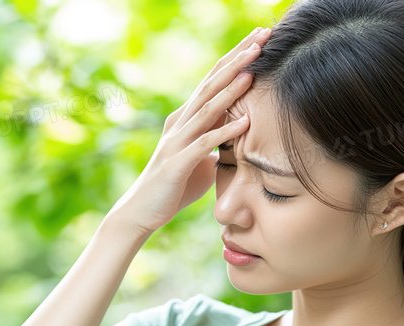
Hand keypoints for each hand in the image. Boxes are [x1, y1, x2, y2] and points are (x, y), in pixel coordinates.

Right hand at [108, 27, 272, 233]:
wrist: (141, 211)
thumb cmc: (174, 186)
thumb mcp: (201, 159)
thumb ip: (217, 143)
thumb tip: (237, 137)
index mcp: (186, 118)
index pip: (214, 80)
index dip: (236, 58)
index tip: (260, 39)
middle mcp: (180, 122)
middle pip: (211, 84)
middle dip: (237, 59)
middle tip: (261, 37)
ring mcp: (177, 141)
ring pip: (207, 108)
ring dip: (231, 89)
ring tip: (253, 70)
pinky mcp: (178, 163)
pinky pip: (204, 144)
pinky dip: (225, 132)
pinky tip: (245, 123)